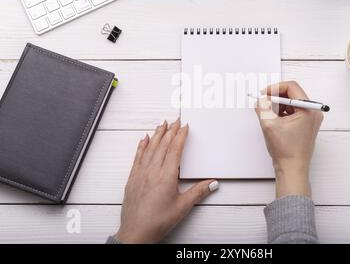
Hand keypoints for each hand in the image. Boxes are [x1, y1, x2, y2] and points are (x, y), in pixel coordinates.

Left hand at [115, 119, 218, 243]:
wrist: (136, 233)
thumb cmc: (157, 222)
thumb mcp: (182, 207)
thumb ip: (198, 192)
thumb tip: (212, 183)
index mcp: (166, 176)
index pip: (175, 150)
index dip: (180, 136)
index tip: (184, 127)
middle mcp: (152, 171)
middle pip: (162, 145)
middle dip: (170, 131)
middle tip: (175, 120)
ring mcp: (141, 174)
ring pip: (150, 148)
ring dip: (157, 134)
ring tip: (161, 124)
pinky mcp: (133, 178)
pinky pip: (138, 157)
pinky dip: (142, 146)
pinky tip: (144, 139)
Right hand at [255, 81, 322, 198]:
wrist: (292, 169)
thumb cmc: (286, 151)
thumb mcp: (269, 124)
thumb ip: (262, 107)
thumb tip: (260, 99)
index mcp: (308, 110)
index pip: (292, 87)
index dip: (275, 88)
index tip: (264, 94)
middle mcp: (312, 112)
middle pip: (292, 94)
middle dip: (275, 97)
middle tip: (263, 103)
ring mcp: (310, 119)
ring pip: (291, 103)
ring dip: (277, 106)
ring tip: (268, 116)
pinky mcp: (305, 125)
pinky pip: (292, 112)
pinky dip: (281, 113)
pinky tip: (274, 122)